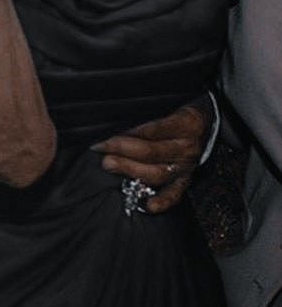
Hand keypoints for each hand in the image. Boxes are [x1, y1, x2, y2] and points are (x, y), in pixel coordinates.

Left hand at [91, 102, 208, 212]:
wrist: (210, 123)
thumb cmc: (183, 114)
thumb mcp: (170, 107)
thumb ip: (149, 118)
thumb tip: (118, 127)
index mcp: (183, 124)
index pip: (150, 131)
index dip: (126, 134)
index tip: (104, 137)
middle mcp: (185, 147)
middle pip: (151, 152)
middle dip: (123, 152)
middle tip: (102, 152)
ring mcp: (187, 166)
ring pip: (158, 172)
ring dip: (131, 170)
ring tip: (111, 166)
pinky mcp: (187, 179)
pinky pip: (176, 193)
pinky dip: (163, 201)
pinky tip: (148, 205)